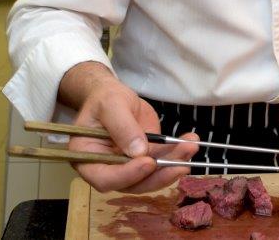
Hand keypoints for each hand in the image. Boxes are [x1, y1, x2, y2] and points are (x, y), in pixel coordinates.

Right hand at [61, 63, 198, 192]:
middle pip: (132, 184)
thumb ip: (122, 127)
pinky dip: (177, 155)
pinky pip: (162, 162)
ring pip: (151, 176)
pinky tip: (190, 143)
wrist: (114, 95)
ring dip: (173, 165)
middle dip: (159, 175)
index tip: (148, 162)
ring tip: (190, 147)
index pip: (105, 178)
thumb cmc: (104, 99)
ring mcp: (128, 167)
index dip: (127, 175)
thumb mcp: (111, 105)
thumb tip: (139, 151)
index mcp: (87, 159)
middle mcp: (107, 169)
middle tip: (180, 164)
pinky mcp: (145, 159)